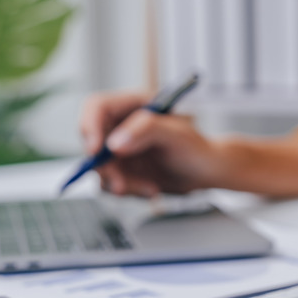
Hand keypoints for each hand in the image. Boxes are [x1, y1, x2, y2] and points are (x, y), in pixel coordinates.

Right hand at [79, 92, 222, 195]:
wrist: (207, 173)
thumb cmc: (198, 148)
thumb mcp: (176, 135)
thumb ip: (146, 130)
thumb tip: (114, 144)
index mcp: (133, 105)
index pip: (97, 107)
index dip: (90, 127)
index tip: (95, 151)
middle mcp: (121, 126)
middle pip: (92, 142)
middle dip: (106, 168)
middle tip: (122, 185)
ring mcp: (120, 149)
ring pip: (100, 168)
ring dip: (121, 184)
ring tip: (151, 189)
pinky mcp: (123, 170)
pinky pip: (111, 184)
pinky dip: (130, 191)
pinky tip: (151, 190)